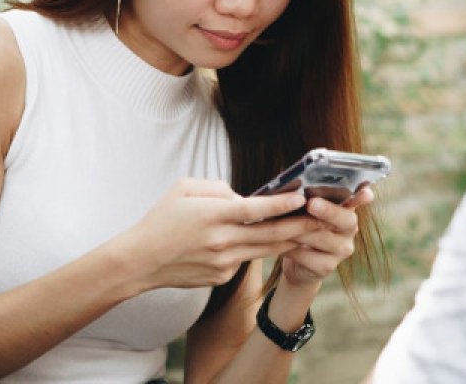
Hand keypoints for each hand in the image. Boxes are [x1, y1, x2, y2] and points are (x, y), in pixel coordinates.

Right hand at [115, 179, 321, 292]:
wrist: (141, 261)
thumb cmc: (161, 219)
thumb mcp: (184, 188)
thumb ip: (218, 188)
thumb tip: (244, 196)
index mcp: (212, 216)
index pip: (254, 209)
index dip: (281, 204)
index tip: (303, 197)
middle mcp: (221, 241)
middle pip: (270, 234)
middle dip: (300, 226)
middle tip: (325, 218)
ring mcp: (223, 262)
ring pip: (266, 250)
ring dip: (291, 240)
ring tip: (314, 230)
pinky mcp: (222, 277)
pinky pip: (247, 259)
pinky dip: (262, 250)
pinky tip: (277, 241)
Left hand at [279, 185, 374, 288]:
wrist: (298, 263)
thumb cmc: (302, 226)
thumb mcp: (307, 210)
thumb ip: (311, 196)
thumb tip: (297, 183)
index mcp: (347, 209)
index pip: (359, 200)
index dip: (362, 196)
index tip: (366, 192)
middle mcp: (350, 229)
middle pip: (344, 220)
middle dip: (327, 211)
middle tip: (312, 204)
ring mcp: (342, 250)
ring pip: (321, 238)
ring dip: (299, 230)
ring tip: (282, 222)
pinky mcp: (327, 267)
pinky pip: (307, 256)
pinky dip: (290, 248)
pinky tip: (278, 242)